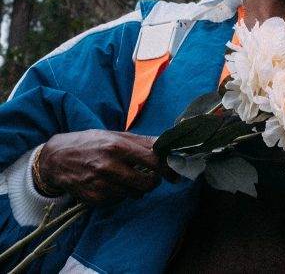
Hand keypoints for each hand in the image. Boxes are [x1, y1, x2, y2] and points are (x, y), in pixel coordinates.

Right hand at [36, 130, 178, 204]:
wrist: (56, 158)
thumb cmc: (91, 143)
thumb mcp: (116, 135)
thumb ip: (144, 141)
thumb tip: (169, 143)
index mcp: (118, 146)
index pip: (153, 161)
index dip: (168, 169)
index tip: (175, 174)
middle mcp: (109, 166)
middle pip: (147, 183)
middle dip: (153, 182)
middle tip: (150, 177)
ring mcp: (100, 184)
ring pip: (134, 194)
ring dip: (136, 188)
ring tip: (126, 177)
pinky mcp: (93, 198)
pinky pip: (118, 201)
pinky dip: (120, 194)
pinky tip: (112, 184)